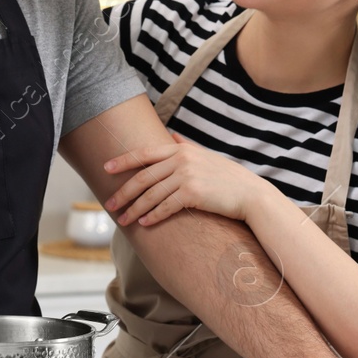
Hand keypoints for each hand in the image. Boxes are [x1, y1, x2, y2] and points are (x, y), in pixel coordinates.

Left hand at [102, 133, 274, 224]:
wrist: (250, 194)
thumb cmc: (228, 178)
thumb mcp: (206, 156)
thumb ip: (187, 146)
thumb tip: (173, 134)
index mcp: (181, 149)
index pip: (145, 153)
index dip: (123, 161)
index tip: (106, 168)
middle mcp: (182, 159)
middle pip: (143, 176)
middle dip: (124, 191)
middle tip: (109, 204)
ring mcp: (187, 175)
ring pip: (151, 194)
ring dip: (134, 208)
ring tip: (122, 220)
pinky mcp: (193, 193)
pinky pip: (166, 206)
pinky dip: (153, 215)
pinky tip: (143, 223)